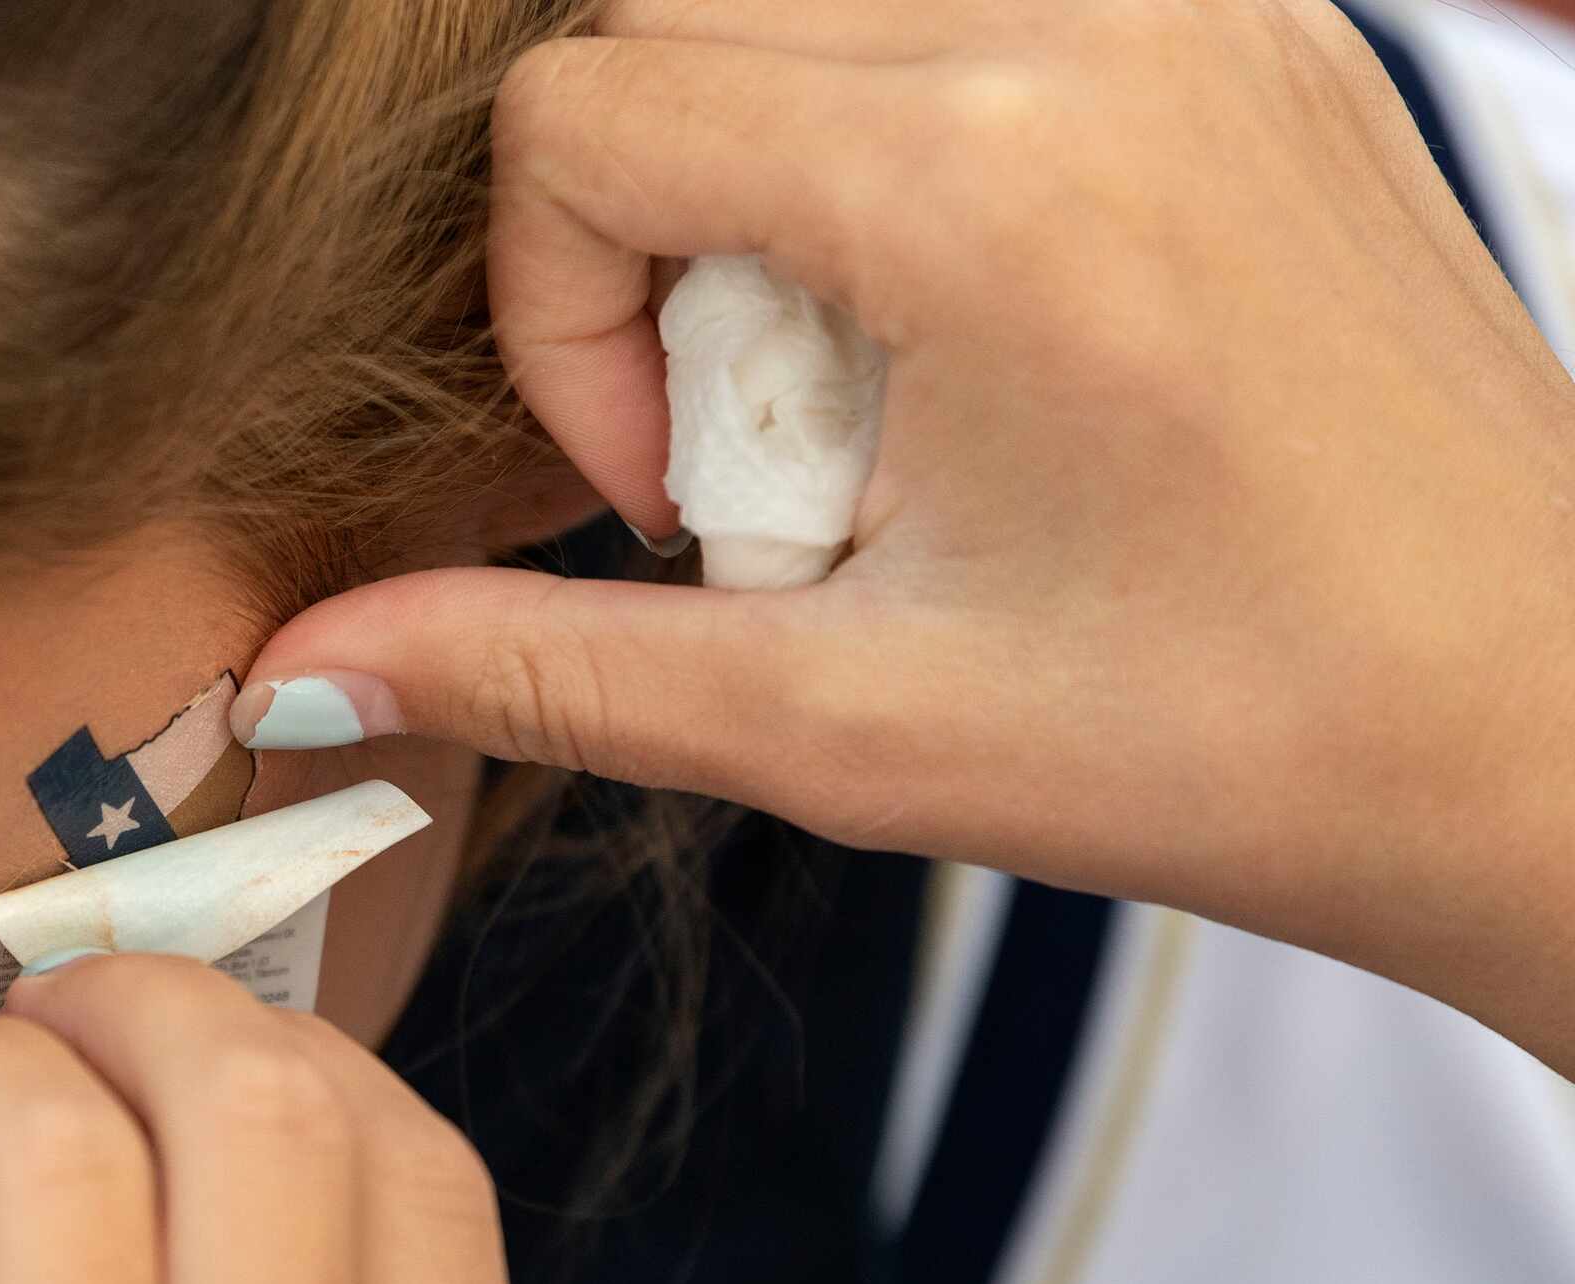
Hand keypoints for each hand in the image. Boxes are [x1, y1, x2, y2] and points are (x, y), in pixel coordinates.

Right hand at [235, 0, 1574, 1070]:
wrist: (1546, 734)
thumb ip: (544, 671)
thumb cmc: (1244, 743)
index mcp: (994, 183)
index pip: (581, 109)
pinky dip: (886, 141)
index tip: (675, 495)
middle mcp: (1098, 23)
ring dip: (760, 179)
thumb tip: (301, 662)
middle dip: (642, 233)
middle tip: (761, 441)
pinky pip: (951, 8)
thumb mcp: (848, 729)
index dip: (553, 314)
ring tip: (869, 387)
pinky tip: (967, 331)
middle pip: (671, 7)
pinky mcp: (1246, 22)